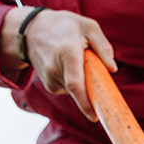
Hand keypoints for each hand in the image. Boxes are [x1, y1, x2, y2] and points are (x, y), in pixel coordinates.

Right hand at [0, 6, 116, 121]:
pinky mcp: (49, 85)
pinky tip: (68, 66)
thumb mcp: (87, 26)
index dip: (84, 103)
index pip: (75, 84)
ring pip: (76, 90)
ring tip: (76, 60)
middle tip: (95, 75)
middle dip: (92, 89)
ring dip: (83, 81)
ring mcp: (49, 79)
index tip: (94, 117)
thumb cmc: (64, 26)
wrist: (30, 30)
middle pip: (79, 90)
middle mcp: (55, 69)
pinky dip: (75, 82)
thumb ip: (103, 46)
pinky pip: (69, 89)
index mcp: (67, 54)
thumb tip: (113, 69)